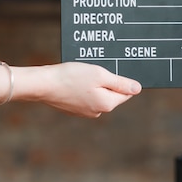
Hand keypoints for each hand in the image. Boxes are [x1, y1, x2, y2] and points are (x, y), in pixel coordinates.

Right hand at [20, 62, 141, 117]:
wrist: (44, 84)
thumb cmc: (71, 77)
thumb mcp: (100, 75)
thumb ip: (120, 83)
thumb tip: (137, 89)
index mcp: (107, 104)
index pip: (126, 92)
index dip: (121, 79)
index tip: (110, 70)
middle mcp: (98, 111)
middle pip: (112, 93)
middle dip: (106, 81)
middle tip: (93, 70)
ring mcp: (85, 112)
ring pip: (98, 94)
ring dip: (94, 83)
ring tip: (82, 74)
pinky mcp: (74, 109)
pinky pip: (86, 95)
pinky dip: (83, 87)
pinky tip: (74, 79)